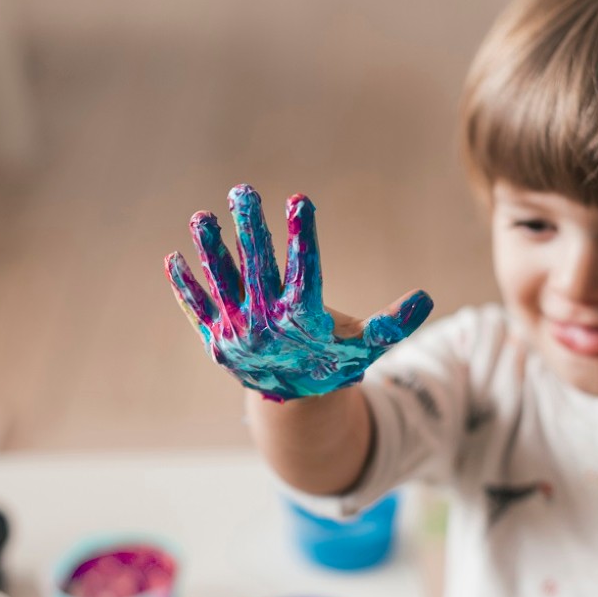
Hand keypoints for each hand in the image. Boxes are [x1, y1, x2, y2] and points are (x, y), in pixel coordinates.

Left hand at [164, 184, 433, 400]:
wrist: (294, 405)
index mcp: (304, 319)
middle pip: (256, 268)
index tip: (299, 201)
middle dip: (250, 228)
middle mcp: (267, 324)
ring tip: (202, 218)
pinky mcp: (216, 339)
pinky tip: (173, 259)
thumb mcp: (365, 346)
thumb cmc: (333, 362)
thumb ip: (392, 324)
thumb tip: (424, 298)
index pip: (304, 270)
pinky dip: (185, 287)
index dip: (301, 235)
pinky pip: (197, 309)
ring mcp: (238, 331)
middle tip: (243, 191)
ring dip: (210, 249)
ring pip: (221, 284)